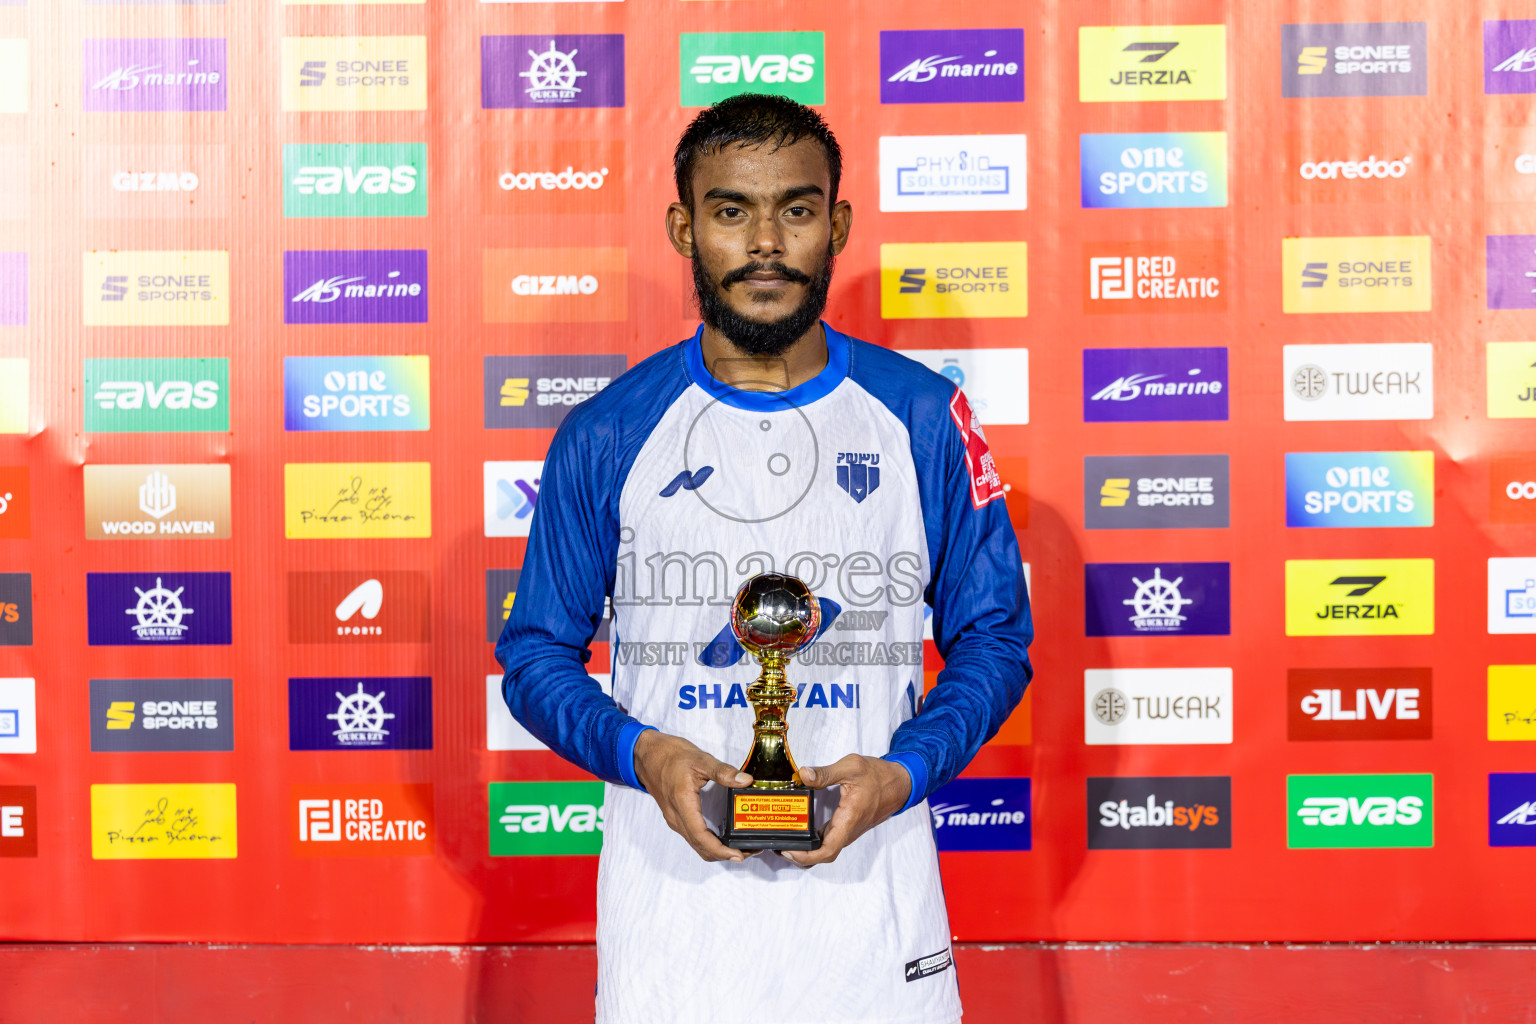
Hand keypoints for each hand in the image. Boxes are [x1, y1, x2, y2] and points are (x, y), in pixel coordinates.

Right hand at [633, 729, 752, 862]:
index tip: (738, 855)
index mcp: (682, 803)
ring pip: (696, 844)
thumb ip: (723, 771)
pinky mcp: (677, 818)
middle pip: (701, 846)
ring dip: (717, 851)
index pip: (701, 836)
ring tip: (738, 847)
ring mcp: (675, 819)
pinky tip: (723, 837)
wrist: (647, 755)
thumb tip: (744, 780)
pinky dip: (709, 843)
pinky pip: (693, 837)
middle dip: (724, 854)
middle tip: (748, 851)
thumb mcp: (700, 759)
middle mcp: (677, 817)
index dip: (720, 850)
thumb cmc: (669, 756)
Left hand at [781, 754, 911, 867]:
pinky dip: (816, 841)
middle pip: (824, 855)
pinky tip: (803, 830)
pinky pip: (831, 839)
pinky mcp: (849, 826)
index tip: (790, 851)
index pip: (827, 850)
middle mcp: (849, 830)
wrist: (901, 783)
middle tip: (782, 846)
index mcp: (849, 819)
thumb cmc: (879, 776)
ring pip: (827, 848)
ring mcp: (849, 830)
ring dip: (808, 850)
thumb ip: (826, 773)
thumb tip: (803, 775)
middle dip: (802, 856)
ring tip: (787, 840)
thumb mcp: (852, 767)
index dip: (806, 856)